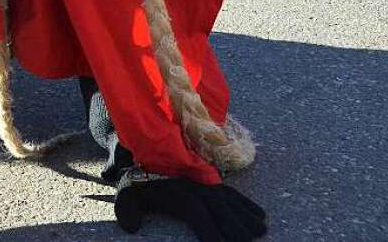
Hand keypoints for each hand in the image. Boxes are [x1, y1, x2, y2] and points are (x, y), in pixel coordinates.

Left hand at [115, 173, 266, 241]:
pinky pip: (231, 192)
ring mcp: (205, 184)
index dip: (210, 231)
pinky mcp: (210, 181)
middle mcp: (195, 189)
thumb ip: (128, 210)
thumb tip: (131, 228)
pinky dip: (246, 203)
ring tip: (260, 229)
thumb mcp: (127, 195)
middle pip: (219, 209)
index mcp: (177, 195)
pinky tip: (259, 214)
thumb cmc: (138, 183)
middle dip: (234, 226)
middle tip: (248, 240)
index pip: (198, 215)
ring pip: (229, 201)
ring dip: (245, 215)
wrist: (145, 155)